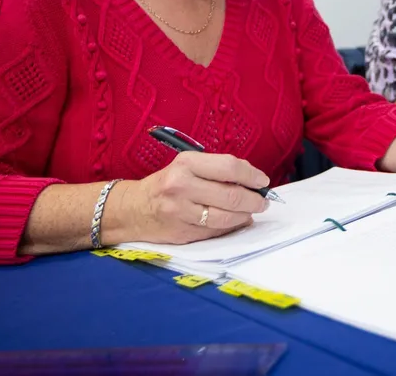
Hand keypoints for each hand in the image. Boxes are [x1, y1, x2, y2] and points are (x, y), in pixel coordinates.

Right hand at [117, 152, 270, 244]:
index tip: (262, 181)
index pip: (229, 167)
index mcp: (186, 164)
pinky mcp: (181, 232)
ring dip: (246, 215)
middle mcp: (181, 186)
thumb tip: (252, 182)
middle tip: (263, 201)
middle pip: (231, 194)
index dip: (252, 175)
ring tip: (252, 212)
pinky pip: (215, 231)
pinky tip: (237, 221)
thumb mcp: (186, 166)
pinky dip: (231, 227)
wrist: (132, 209)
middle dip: (254, 199)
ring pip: (225, 216)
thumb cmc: (166, 184)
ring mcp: (181, 211)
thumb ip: (216, 171)